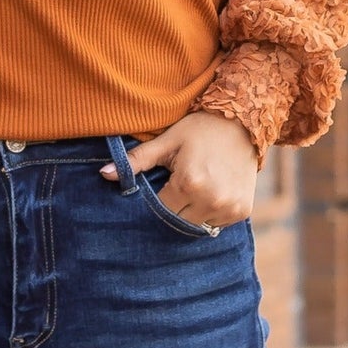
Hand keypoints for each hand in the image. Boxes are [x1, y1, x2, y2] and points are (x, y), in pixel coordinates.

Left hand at [100, 111, 259, 229]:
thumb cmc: (200, 129)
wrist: (244, 122)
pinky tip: (210, 192)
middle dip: (173, 208)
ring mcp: (229, 207)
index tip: (159, 189)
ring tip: (194, 189)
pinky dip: (210, 213)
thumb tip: (103, 174)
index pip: (161, 211)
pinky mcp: (241, 210)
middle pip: (179, 221)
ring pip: (198, 226)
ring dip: (192, 213)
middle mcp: (211, 199)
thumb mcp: (167, 141)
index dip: (156, 202)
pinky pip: (217, 224)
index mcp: (189, 183)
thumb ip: (136, 160)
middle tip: (175, 189)